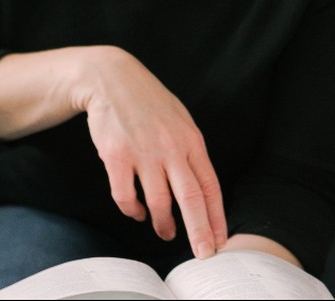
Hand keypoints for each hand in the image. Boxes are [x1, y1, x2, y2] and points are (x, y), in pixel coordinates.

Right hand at [74, 46, 228, 257]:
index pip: (210, 186)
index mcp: (192, 141)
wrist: (113, 80)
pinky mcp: (116, 157)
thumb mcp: (181, 122)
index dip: (216, 216)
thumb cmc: (150, 103)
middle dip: (199, 230)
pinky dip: (133, 210)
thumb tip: (199, 188)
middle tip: (204, 253)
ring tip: (166, 233)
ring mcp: (144, 154)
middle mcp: (171, 149)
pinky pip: (125, 196)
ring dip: (163, 224)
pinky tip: (138, 213)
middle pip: (190, 198)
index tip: (220, 239)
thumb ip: (190, 153)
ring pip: (158, 202)